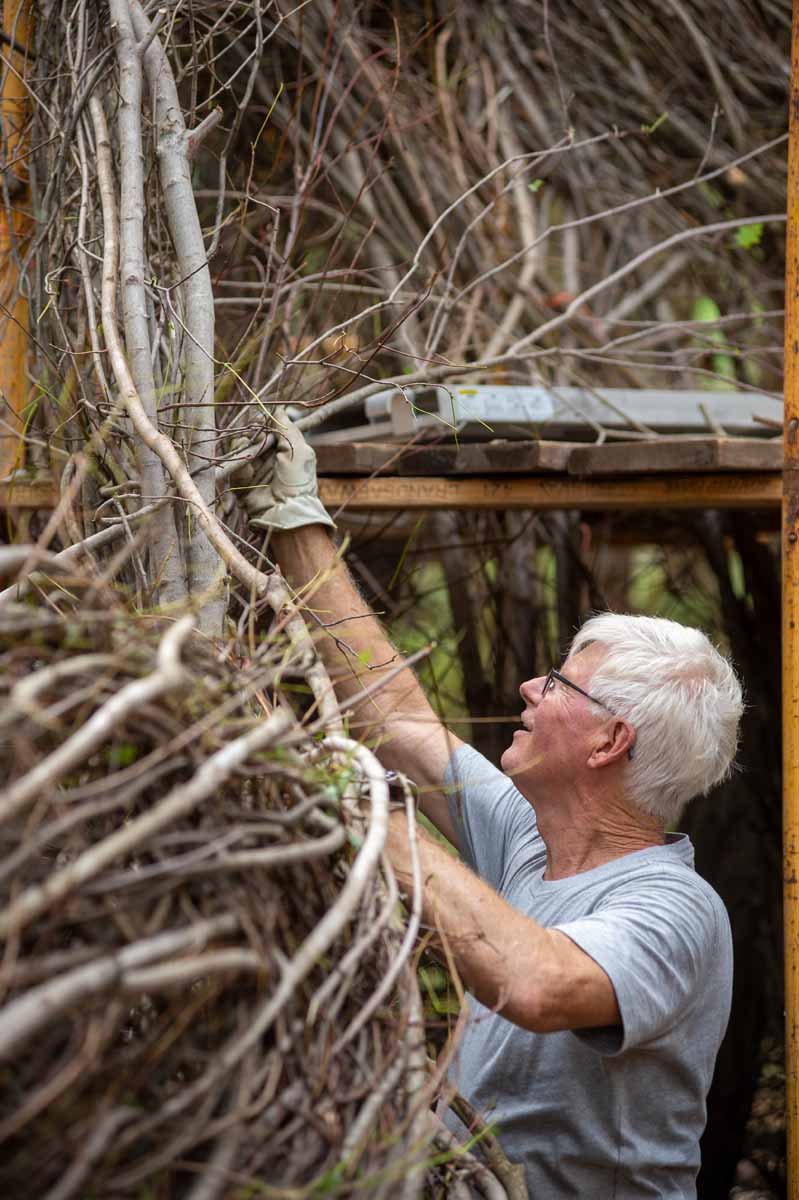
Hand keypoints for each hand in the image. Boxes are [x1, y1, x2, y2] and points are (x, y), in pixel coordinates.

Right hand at [237, 412, 333, 531]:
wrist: (286, 511)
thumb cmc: (298, 481)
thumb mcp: (299, 450)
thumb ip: (288, 429)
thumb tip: (279, 409)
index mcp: (284, 451)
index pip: (269, 430)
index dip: (263, 422)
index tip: (260, 417)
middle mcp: (267, 460)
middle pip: (252, 437)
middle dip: (251, 432)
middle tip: (254, 431)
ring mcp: (253, 471)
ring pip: (240, 449)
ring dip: (243, 444)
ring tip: (249, 444)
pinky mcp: (241, 483)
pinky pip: (234, 466)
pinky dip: (238, 462)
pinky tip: (246, 462)